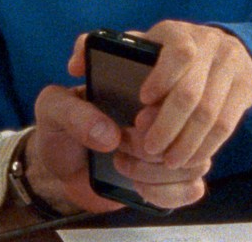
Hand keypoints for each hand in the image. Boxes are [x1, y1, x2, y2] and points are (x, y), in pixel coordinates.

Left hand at [25, 84, 208, 212]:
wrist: (66, 166)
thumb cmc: (64, 128)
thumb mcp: (53, 109)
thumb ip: (73, 111)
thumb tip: (110, 134)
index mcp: (144, 73)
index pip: (182, 60)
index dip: (167, 89)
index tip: (139, 112)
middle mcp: (171, 104)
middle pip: (197, 117)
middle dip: (154, 140)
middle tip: (121, 143)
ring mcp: (181, 141)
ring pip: (197, 158)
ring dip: (157, 170)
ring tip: (122, 163)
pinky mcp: (180, 173)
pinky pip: (193, 188)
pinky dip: (165, 192)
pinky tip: (139, 186)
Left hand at [67, 21, 251, 170]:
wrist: (222, 51)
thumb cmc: (163, 57)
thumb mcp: (136, 47)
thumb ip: (101, 52)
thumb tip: (75, 64)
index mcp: (175, 33)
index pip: (176, 52)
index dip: (161, 79)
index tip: (141, 102)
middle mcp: (208, 45)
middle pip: (192, 92)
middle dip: (168, 125)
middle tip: (148, 148)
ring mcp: (231, 66)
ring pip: (211, 114)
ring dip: (187, 143)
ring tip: (166, 161)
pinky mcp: (247, 87)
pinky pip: (228, 124)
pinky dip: (206, 146)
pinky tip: (188, 158)